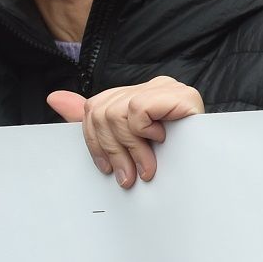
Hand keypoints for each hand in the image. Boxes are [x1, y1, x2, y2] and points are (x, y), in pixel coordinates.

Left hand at [47, 77, 203, 188]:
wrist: (209, 173)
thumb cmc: (171, 161)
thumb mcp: (125, 145)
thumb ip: (91, 122)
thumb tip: (54, 98)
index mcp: (138, 94)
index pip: (96, 107)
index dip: (95, 142)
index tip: (108, 170)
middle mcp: (152, 85)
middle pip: (102, 111)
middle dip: (112, 150)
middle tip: (128, 176)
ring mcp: (167, 88)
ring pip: (118, 112)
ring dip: (130, 148)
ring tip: (145, 168)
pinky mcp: (182, 95)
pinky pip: (138, 109)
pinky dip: (144, 131)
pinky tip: (161, 140)